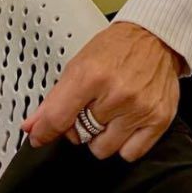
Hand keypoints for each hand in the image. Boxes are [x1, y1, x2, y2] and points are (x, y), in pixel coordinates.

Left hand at [22, 22, 183, 162]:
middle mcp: (116, 94)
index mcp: (91, 75)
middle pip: (80, 136)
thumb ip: (54, 99)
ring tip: (108, 115)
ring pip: (103, 149)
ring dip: (101, 137)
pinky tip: (124, 124)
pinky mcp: (159, 120)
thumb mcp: (78, 65)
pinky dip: (124, 144)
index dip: (44, 131)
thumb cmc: (116, 49)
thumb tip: (32, 127)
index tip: (39, 136)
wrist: (154, 38)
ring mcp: (139, 109)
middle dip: (78, 126)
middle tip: (88, 109)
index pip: (58, 117)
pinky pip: (130, 153)